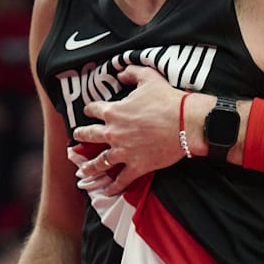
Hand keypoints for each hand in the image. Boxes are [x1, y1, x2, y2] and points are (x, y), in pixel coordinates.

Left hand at [72, 65, 189, 194]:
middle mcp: (113, 133)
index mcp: (114, 112)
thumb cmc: (168, 100)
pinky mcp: (137, 166)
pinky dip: (113, 187)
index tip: (88, 111)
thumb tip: (120, 73)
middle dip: (81, 136)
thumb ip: (131, 72)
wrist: (186, 123)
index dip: (90, 109)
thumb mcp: (148, 77)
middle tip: (76, 138)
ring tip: (82, 170)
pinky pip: (121, 180)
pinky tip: (107, 191)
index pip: (94, 110)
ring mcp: (124, 152)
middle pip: (90, 135)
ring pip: (100, 162)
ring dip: (89, 167)